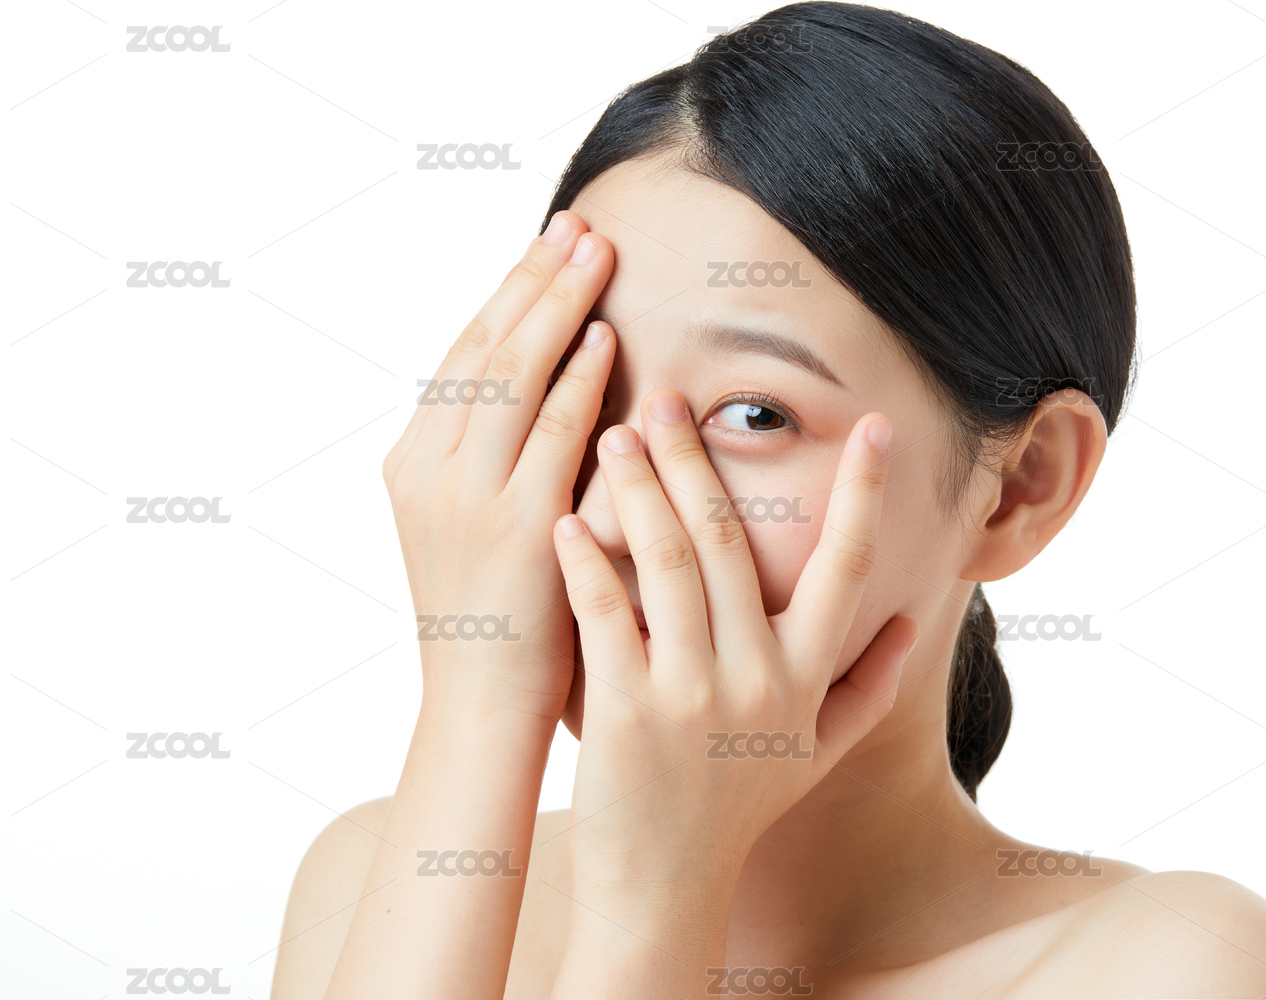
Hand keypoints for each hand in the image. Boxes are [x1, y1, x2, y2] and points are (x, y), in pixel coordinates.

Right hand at [383, 211, 614, 720]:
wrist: (479, 707)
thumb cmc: (495, 617)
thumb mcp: (470, 525)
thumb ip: (491, 460)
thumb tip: (539, 391)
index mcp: (411, 463)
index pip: (462, 356)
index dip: (505, 293)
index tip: (546, 243)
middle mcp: (427, 470)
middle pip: (483, 348)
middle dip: (532, 278)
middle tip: (577, 224)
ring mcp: (465, 497)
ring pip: (511, 377)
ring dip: (556, 306)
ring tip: (595, 253)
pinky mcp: (512, 527)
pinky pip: (550, 435)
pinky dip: (578, 381)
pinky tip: (606, 338)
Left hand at [551, 389, 919, 914]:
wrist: (666, 885)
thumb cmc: (740, 808)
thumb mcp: (818, 753)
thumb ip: (870, 687)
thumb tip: (913, 623)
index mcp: (806, 677)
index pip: (849, 569)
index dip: (866, 495)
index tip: (879, 427)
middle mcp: (757, 677)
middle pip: (732, 542)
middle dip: (698, 461)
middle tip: (668, 398)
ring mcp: (692, 693)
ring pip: (670, 561)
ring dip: (642, 489)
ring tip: (616, 435)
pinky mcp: (625, 708)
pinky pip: (607, 613)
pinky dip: (586, 562)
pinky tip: (566, 520)